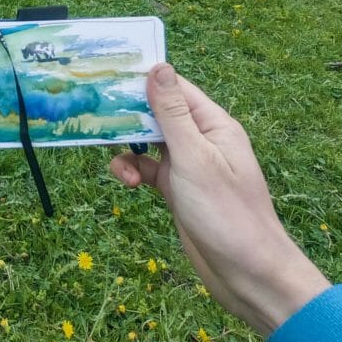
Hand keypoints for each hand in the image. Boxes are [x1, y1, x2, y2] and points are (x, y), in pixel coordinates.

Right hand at [109, 64, 329, 336]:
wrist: (247, 273)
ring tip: (119, 167)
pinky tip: (129, 184)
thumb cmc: (226, 212)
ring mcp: (188, 165)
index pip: (175, 88)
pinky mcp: (177, 189)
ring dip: (127, 149)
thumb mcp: (194, 158)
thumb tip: (159, 67)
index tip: (108, 74)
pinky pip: (147, 168)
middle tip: (94, 115)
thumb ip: (172, 114)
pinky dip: (133, 172)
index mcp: (213, 124)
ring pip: (147, 142)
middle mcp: (201, 139)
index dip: (143, 80)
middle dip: (128, 116)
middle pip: (157, 113)